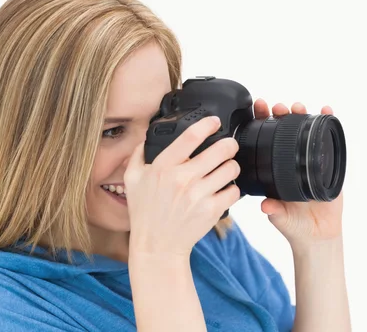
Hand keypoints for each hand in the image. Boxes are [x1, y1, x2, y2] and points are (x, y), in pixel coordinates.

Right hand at [124, 116, 240, 257]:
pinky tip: (223, 189)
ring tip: (226, 169)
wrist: (157, 245)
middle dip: (229, 144)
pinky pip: (234, 191)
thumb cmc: (144, 212)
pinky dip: (232, 189)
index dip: (207, 124)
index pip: (191, 137)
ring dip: (231, 166)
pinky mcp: (212, 210)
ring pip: (231, 169)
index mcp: (163, 167)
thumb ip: (138, 154)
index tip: (214, 121)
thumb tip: (146, 137)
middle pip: (221, 149)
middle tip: (228, 146)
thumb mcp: (132, 180)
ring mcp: (199, 195)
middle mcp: (182, 179)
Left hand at [254, 99, 343, 247]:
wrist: (316, 235)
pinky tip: (326, 112)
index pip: (264, 140)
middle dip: (280, 114)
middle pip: (283, 130)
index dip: (261, 124)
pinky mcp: (328, 164)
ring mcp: (308, 160)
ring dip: (301, 115)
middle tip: (277, 107)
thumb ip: (274, 210)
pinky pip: (327, 140)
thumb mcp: (280, 217)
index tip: (258, 110)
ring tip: (298, 107)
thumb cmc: (292, 224)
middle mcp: (289, 161)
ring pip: (304, 131)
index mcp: (272, 168)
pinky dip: (327, 124)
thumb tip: (265, 205)